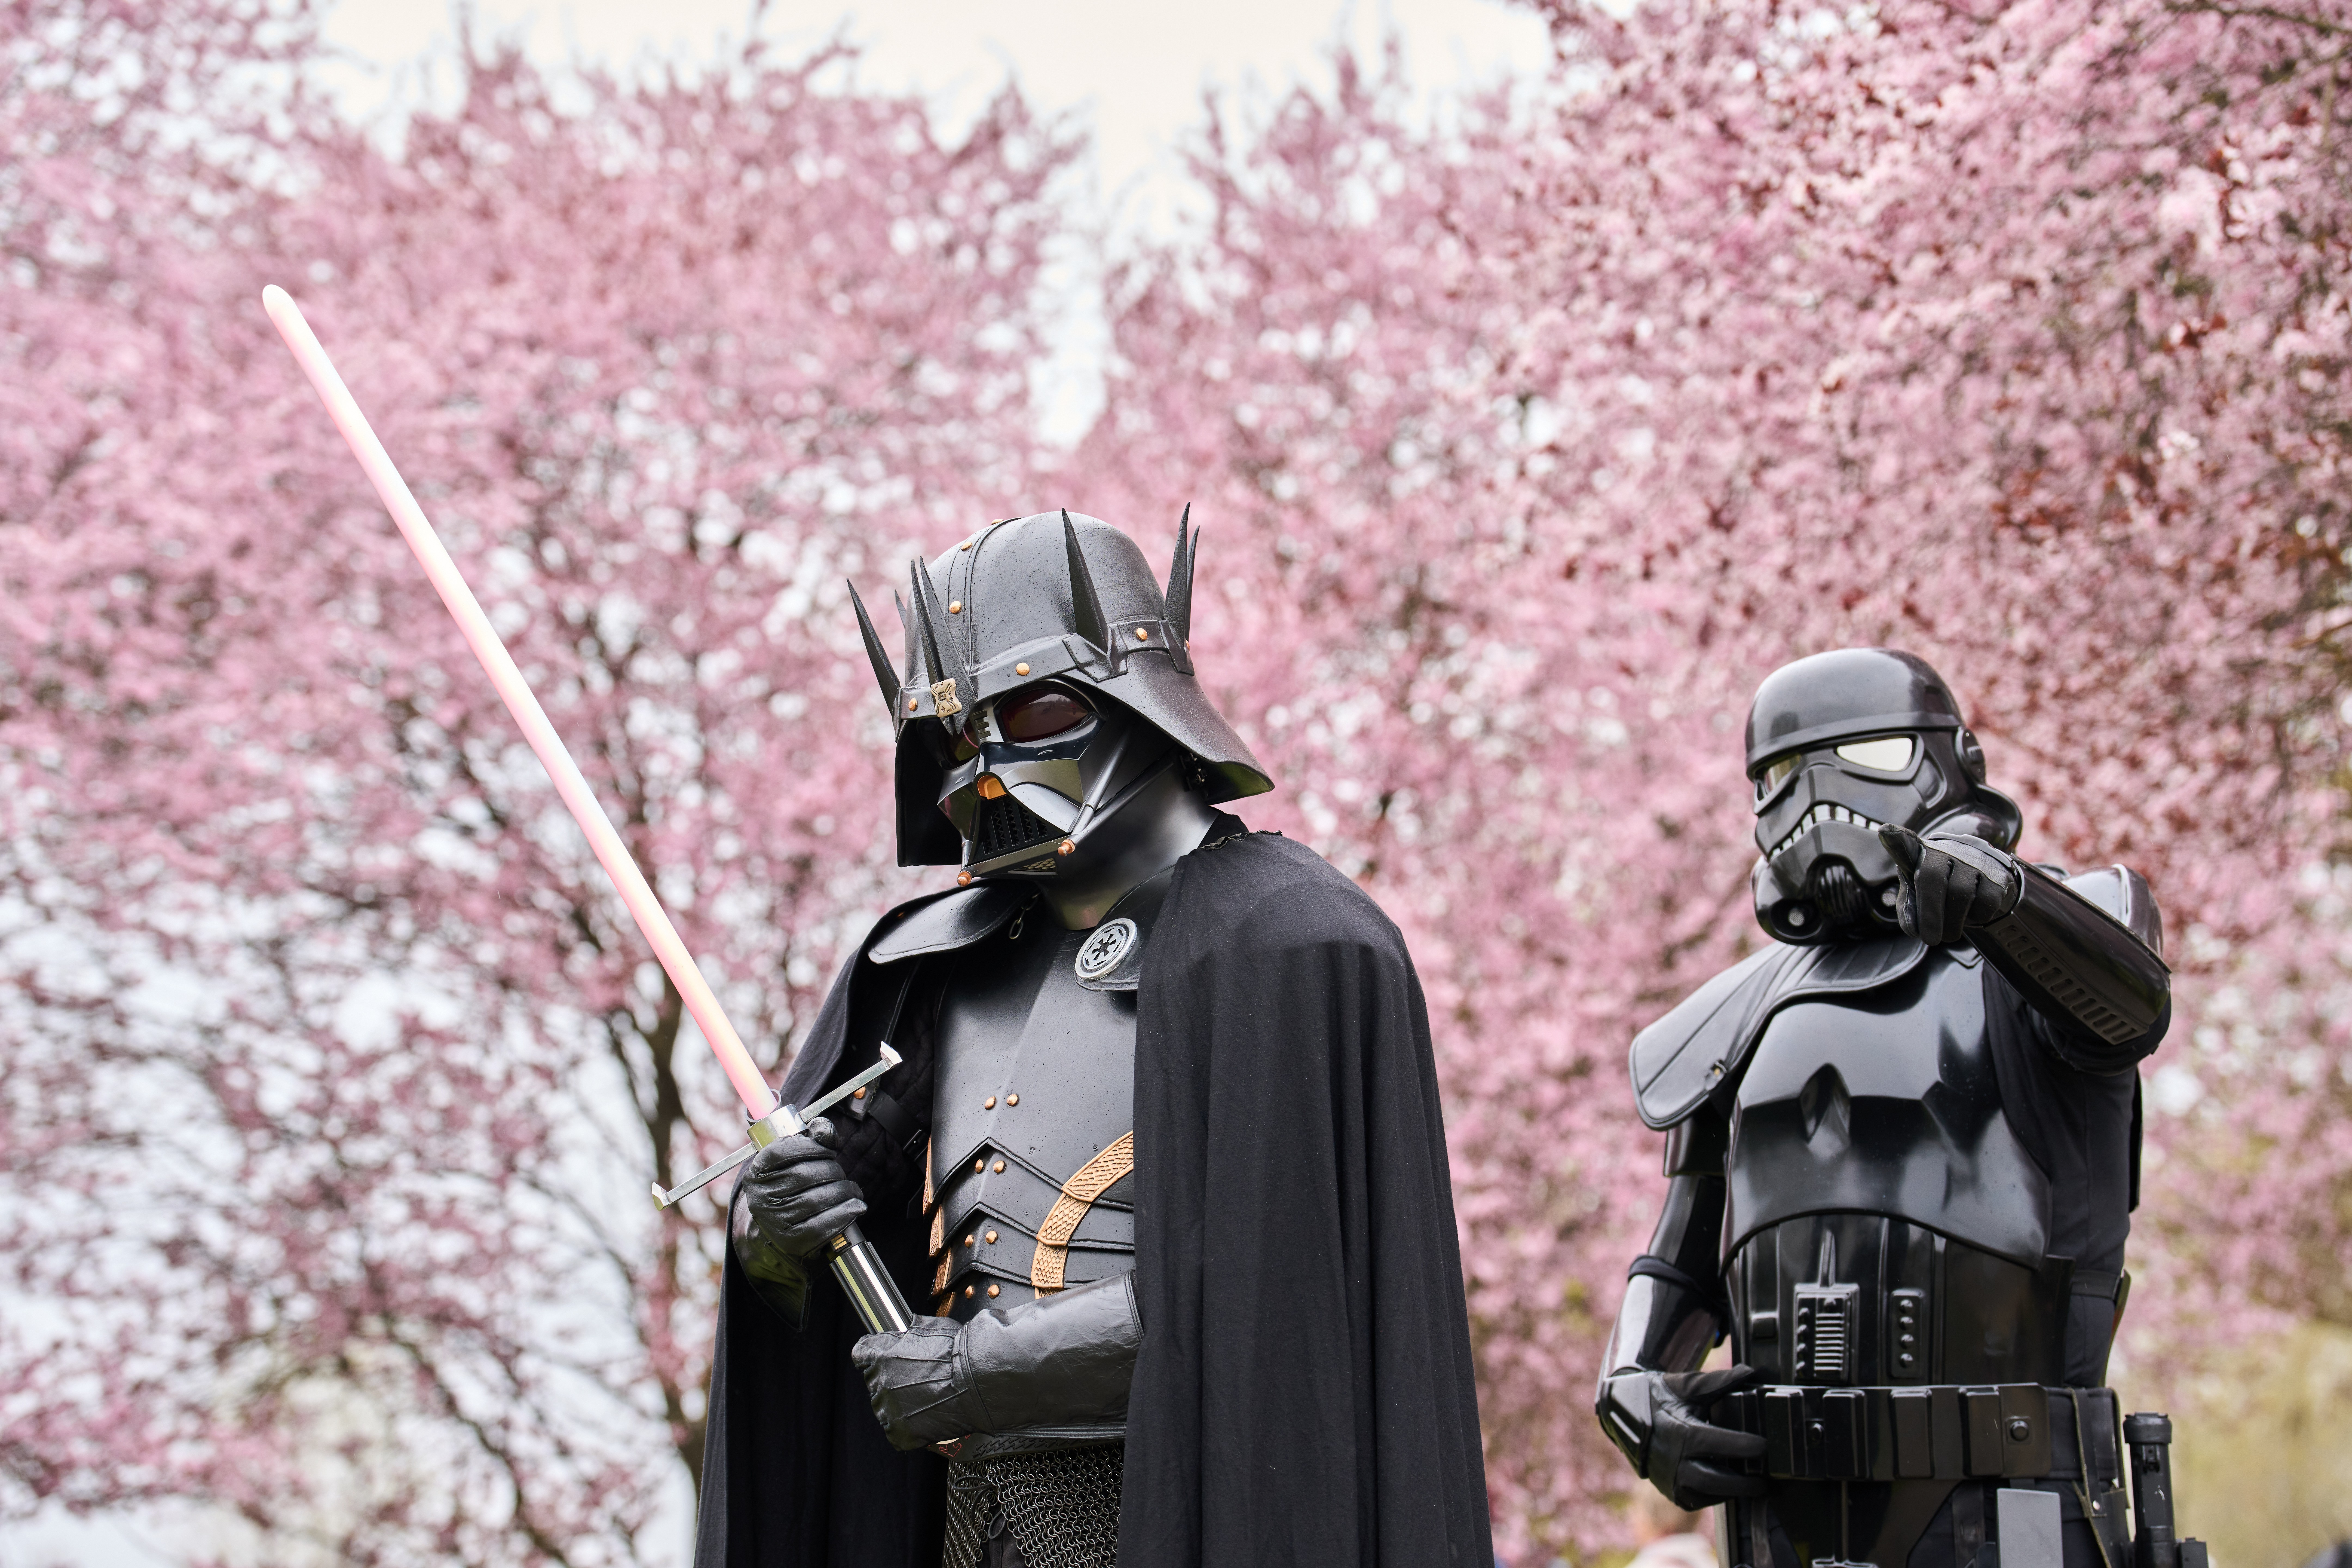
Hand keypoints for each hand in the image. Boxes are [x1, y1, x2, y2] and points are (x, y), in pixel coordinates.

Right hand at [738, 1116, 863, 1264]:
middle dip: (834, 1170)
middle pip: (807, 1174)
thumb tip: (823, 1130)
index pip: (784, 1150)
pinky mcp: (791, 1240)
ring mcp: (774, 1221)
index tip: (828, 1151)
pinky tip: (856, 1207)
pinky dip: (845, 1213)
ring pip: (819, 1198)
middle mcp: (761, 1196)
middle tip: (841, 1175)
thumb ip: (811, 1139)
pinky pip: (823, 1225)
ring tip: (851, 1191)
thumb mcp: (794, 1160)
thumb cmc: (792, 1187)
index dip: (813, 1147)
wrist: (778, 1228)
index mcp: (758, 1171)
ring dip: (844, 1191)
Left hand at [852, 1318, 970, 1450]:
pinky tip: (925, 1417)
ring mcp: (888, 1409)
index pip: (862, 1354)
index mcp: (880, 1355)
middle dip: (893, 1380)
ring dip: (900, 1404)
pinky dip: (909, 1428)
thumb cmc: (956, 1353)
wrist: (976, 1380)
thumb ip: (909, 1332)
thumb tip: (907, 1330)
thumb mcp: (929, 1328)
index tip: (883, 1358)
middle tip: (918, 1380)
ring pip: (886, 1408)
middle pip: (876, 1382)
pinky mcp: (900, 1432)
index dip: (875, 1355)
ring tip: (926, 1399)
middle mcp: (879, 1382)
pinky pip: (897, 1432)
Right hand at [1597, 1366, 1766, 1510]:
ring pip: (1702, 1493)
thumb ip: (1720, 1381)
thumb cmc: (1660, 1397)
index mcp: (1679, 1430)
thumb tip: (1750, 1372)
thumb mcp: (1687, 1386)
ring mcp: (1667, 1476)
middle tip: (1764, 1480)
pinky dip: (1712, 1497)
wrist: (1624, 1412)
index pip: (1717, 1443)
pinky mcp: (1666, 1488)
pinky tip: (1726, 1488)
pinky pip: (1692, 1500)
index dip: (1744, 1446)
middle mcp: (1671, 1458)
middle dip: (1742, 1483)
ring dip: (1729, 1492)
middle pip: (1712, 1479)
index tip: (1764, 1446)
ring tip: (1751, 1487)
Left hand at [1878, 825, 2019, 944]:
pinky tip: (1970, 917)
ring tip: (1949, 934)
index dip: (1896, 839)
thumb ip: (1909, 908)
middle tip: (1930, 940)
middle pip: (1933, 878)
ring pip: (1961, 894)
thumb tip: (1914, 929)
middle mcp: (1947, 851)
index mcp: (1922, 854)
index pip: (1906, 843)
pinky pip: (1985, 902)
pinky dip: (1976, 918)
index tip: (1886, 832)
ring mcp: (1974, 860)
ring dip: (1953, 923)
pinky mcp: (1998, 875)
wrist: (1983, 879)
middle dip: (1931, 915)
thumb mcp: (1919, 893)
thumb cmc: (1941, 887)